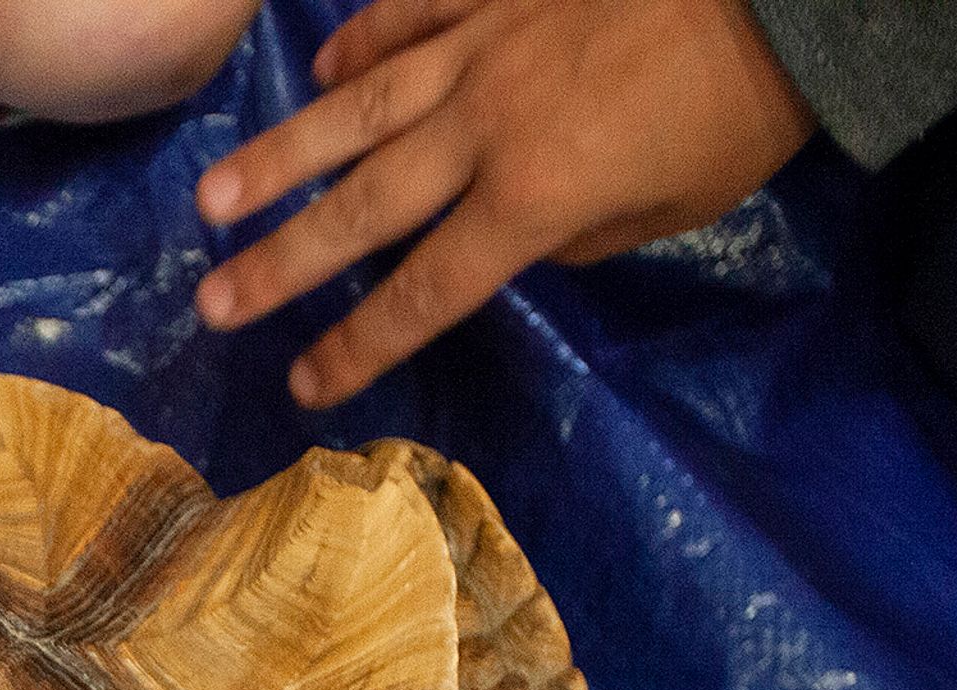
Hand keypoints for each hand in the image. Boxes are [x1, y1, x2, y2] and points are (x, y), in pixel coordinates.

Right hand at [192, 0, 813, 407]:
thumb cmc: (744, 114)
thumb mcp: (674, 206)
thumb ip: (582, 234)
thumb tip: (525, 236)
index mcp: (534, 199)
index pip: (426, 291)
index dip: (359, 346)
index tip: (302, 386)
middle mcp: (486, 127)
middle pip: (365, 208)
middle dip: (282, 263)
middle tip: (212, 303)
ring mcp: (485, 44)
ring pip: (360, 107)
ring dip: (281, 155)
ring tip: (214, 196)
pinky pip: (412, 12)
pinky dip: (362, 40)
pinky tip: (322, 69)